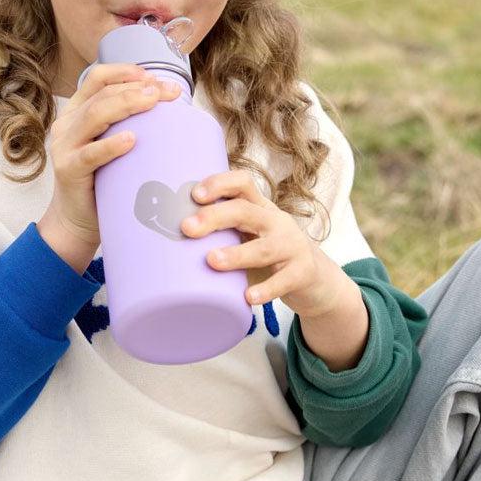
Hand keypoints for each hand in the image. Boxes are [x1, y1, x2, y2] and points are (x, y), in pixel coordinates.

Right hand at [43, 63, 180, 249]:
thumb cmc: (103, 182)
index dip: (126, 72)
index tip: (155, 77)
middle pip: (102, 94)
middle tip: (167, 91)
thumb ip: (130, 125)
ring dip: (127, 104)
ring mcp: (65, 146)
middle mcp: (67, 124)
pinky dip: (112, 145)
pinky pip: (91, 154)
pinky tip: (131, 139)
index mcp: (77, 112)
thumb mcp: (114, 146)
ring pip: (95, 115)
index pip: (98, 79)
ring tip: (153, 102)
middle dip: (137, 88)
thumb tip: (173, 109)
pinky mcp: (68, 170)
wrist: (77, 222)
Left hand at [181, 169, 348, 317]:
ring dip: (237, 253)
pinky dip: (267, 289)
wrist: (316, 279)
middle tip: (187, 228)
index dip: (219, 183)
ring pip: (265, 247)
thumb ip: (221, 234)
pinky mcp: (302, 272)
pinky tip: (249, 297)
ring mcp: (292, 246)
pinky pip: (285, 280)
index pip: (243, 184)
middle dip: (215, 216)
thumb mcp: (249, 237)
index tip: (195, 194)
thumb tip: (164, 241)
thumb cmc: (268, 256)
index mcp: (260, 208)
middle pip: (246, 211)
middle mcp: (276, 222)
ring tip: (212, 261)